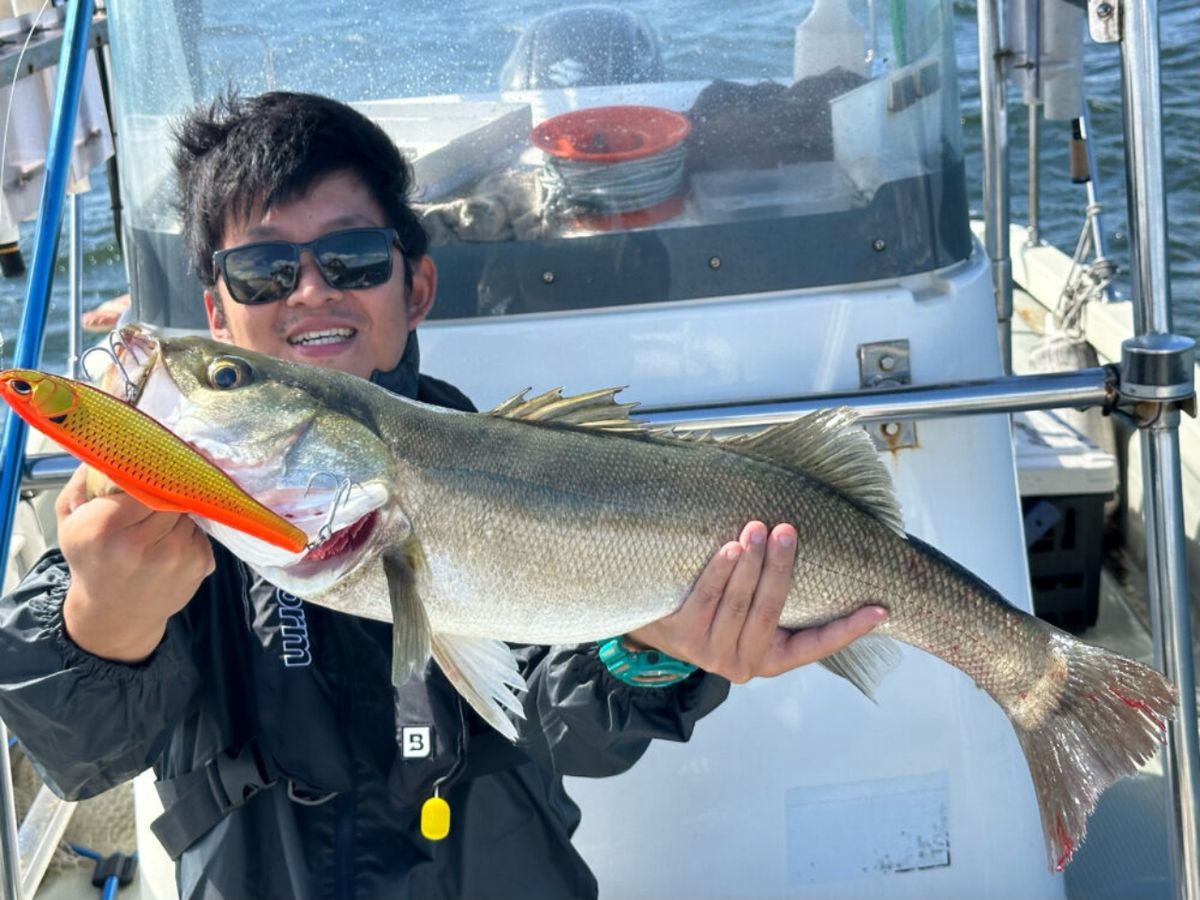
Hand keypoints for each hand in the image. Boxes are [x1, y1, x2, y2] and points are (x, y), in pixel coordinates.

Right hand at [56, 465, 213, 661]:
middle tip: (153, 497)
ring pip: (188, 510)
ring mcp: (176, 557)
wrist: (114, 614)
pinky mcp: (200, 565)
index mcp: (104, 527)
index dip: (147, 475)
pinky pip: (201, 530)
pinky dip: (189, 531)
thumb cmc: (91, 560)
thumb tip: (110, 448)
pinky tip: (170, 543)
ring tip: (157, 525)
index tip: (147, 471)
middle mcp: (142, 544)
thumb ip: (84, 481)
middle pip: (170, 493)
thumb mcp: (70, 520)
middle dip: (163, 491)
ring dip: (178, 512)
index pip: (143, 481)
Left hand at [628, 522, 886, 682]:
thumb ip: (782, 600)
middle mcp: (744, 663)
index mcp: (773, 659)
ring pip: (738, 604)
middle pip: (770, 612)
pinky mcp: (681, 637)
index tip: (879, 609)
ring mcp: (711, 653)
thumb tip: (828, 560)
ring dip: (752, 564)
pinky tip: (730, 547)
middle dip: (781, 569)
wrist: (661, 629)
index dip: (849, 629)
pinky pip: (705, 599)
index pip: (817, 646)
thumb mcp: (753, 615)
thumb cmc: (720, 612)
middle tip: (789, 531)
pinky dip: (719, 571)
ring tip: (761, 529)